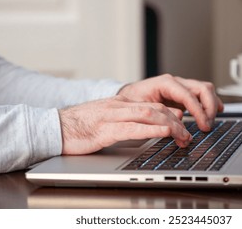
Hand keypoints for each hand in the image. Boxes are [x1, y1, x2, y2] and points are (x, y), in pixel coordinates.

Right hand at [59, 95, 192, 154]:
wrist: (54, 127)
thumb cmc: (80, 127)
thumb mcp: (107, 120)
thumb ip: (127, 121)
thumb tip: (148, 125)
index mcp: (119, 104)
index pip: (153, 106)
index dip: (172, 115)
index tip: (184, 125)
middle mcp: (118, 107)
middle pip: (155, 109)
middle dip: (176, 121)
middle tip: (188, 135)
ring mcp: (111, 116)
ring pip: (147, 115)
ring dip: (169, 125)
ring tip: (182, 135)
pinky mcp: (103, 130)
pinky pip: (131, 128)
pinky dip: (150, 129)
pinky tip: (163, 132)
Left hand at [118, 74, 222, 131]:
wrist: (127, 97)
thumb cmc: (132, 101)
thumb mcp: (141, 107)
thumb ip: (159, 111)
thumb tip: (179, 118)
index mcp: (165, 83)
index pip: (189, 95)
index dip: (199, 111)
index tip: (203, 125)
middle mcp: (176, 82)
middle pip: (203, 89)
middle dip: (209, 108)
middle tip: (207, 126)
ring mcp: (181, 87)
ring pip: (206, 90)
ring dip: (212, 106)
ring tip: (210, 122)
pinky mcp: (184, 94)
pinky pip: (203, 94)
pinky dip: (212, 102)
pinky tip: (218, 111)